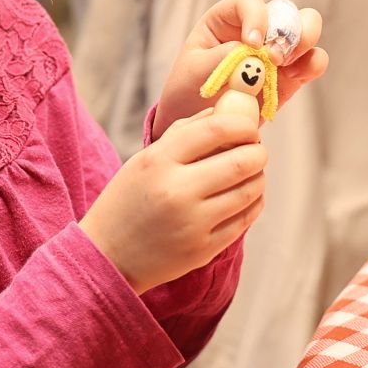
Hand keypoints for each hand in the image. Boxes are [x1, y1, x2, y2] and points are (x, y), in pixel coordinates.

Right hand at [80, 107, 265, 293]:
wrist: (109, 256)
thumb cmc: (128, 200)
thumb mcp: (145, 159)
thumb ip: (184, 132)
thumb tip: (224, 112)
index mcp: (159, 161)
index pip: (216, 130)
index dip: (243, 125)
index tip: (250, 128)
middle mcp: (177, 191)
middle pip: (240, 162)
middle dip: (258, 152)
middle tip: (257, 150)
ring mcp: (192, 223)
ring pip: (248, 192)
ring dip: (258, 177)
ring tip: (252, 173)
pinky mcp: (203, 249)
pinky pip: (244, 220)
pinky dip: (253, 203)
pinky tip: (248, 197)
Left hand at [150, 0, 327, 140]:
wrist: (199, 128)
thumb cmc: (189, 92)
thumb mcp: (195, 72)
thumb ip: (223, 58)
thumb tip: (257, 52)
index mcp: (227, 19)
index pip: (250, 3)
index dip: (256, 18)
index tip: (251, 44)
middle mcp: (257, 29)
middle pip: (287, 11)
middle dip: (287, 30)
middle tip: (274, 57)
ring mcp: (277, 52)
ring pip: (308, 30)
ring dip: (303, 44)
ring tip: (284, 66)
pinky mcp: (291, 76)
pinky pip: (313, 62)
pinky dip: (311, 66)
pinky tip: (296, 76)